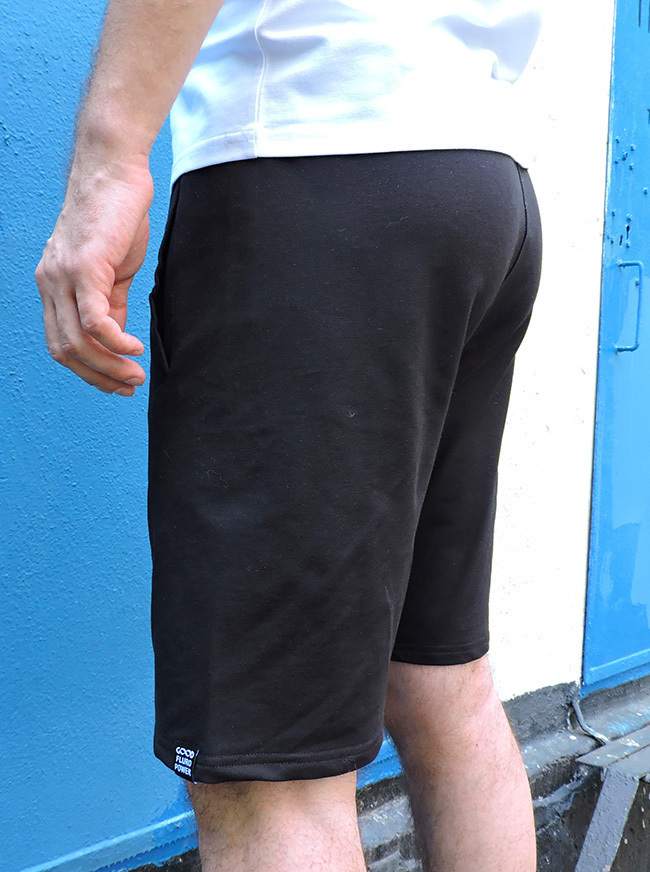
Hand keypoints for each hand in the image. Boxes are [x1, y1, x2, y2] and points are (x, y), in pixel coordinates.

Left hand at [35, 156, 153, 396]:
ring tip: (136, 374)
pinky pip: (94, 320)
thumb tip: (116, 337)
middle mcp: (51, 284)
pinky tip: (134, 348)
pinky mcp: (84, 267)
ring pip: (77, 340)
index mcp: (54, 286)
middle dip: (99, 376)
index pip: (61, 343)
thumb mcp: (112, 270)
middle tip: (130, 385)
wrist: (114, 173)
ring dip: (109, 365)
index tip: (119, 383)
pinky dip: (115, 341)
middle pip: (65, 350)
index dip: (89, 371)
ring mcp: (63, 276)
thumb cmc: (115, 216)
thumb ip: (111, 304)